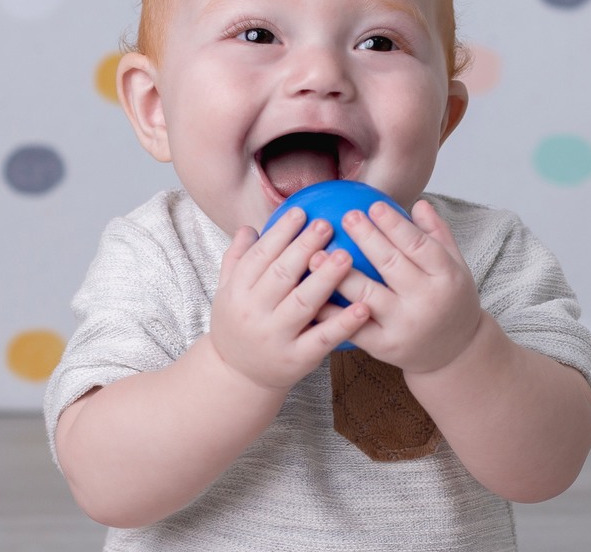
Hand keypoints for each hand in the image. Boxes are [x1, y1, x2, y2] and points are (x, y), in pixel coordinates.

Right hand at [209, 207, 370, 391]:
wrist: (238, 377)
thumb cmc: (238, 326)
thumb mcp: (227, 293)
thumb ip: (237, 260)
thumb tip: (250, 227)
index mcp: (237, 292)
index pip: (260, 256)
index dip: (280, 233)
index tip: (302, 212)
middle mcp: (254, 313)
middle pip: (282, 275)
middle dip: (305, 247)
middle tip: (327, 224)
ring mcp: (276, 337)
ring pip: (303, 303)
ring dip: (326, 278)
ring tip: (347, 256)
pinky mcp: (297, 359)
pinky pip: (323, 338)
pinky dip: (343, 322)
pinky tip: (363, 306)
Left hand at [319, 199, 483, 373]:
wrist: (453, 353)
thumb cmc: (450, 301)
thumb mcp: (455, 266)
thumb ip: (437, 234)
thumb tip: (418, 203)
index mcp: (446, 277)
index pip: (419, 245)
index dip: (395, 225)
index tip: (373, 206)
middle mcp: (426, 302)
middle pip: (391, 265)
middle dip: (366, 239)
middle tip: (345, 216)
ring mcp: (403, 325)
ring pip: (367, 295)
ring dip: (339, 274)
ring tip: (317, 254)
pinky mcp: (384, 346)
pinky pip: (352, 326)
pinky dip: (331, 311)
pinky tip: (312, 293)